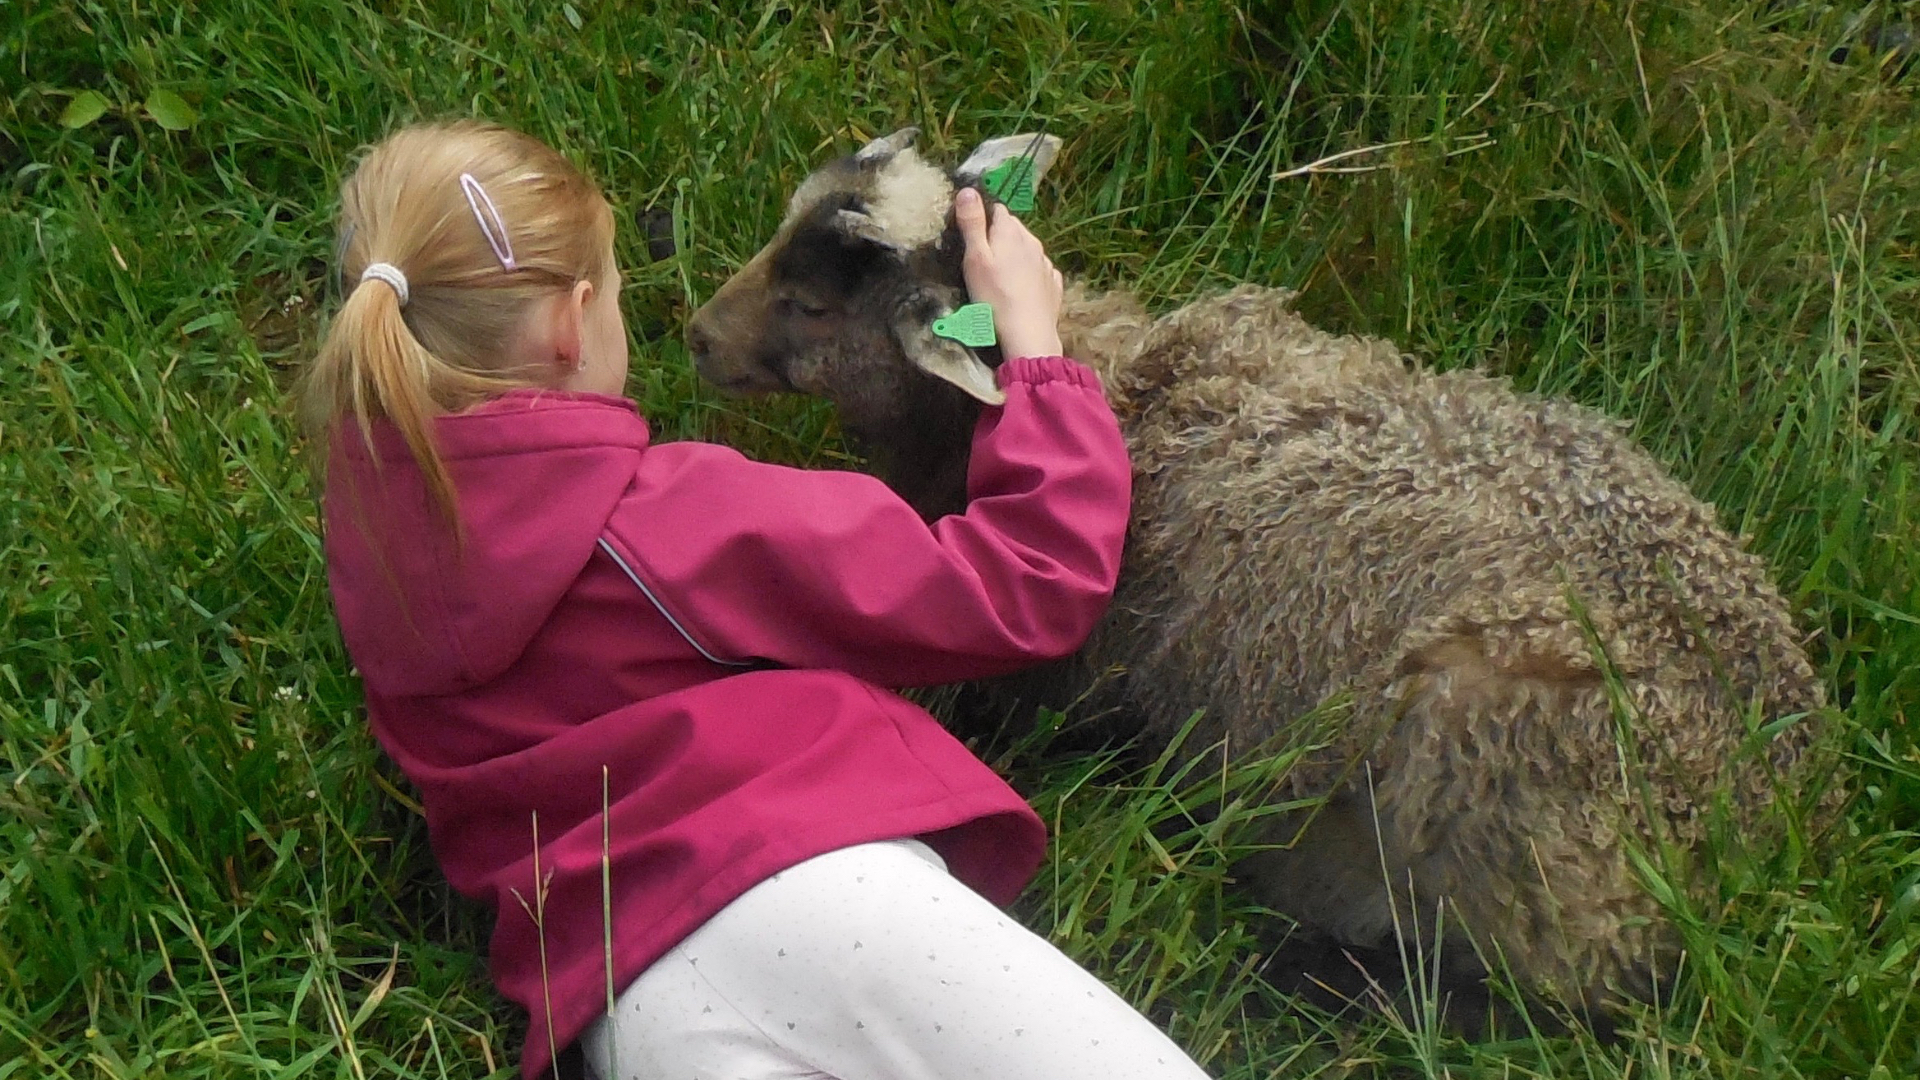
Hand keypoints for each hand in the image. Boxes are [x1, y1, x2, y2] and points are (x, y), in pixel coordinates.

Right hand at [954, 186, 1064, 359]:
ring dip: (1015, 255)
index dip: (983, 219)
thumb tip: (968, 190)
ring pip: (1027, 249)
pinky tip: (1022, 288)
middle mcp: (1032, 241)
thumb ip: (972, 223)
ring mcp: (1045, 263)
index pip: (997, 210)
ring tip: (1001, 277)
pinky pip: (1040, 270)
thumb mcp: (975, 258)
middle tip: (983, 259)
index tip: (972, 236)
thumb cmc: (994, 295)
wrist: (1027, 333)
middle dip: (999, 236)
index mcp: (1010, 231)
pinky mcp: (1053, 283)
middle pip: (1013, 229)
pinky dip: (1030, 274)